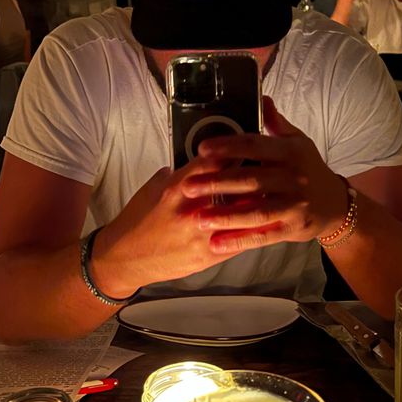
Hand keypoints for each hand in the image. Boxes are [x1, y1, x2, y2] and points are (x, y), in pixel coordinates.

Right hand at [90, 157, 256, 298]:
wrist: (126, 257)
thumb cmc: (138, 221)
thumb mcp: (154, 186)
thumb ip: (180, 173)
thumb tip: (201, 161)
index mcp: (178, 187)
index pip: (215, 161)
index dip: (236, 151)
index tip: (250, 145)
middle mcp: (192, 209)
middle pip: (235, 185)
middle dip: (255, 174)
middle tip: (272, 165)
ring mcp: (202, 234)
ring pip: (243, 213)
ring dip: (261, 201)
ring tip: (276, 190)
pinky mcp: (208, 254)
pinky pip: (239, 239)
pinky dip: (255, 228)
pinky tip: (268, 219)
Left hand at [178, 97, 348, 255]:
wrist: (335, 204)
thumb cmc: (309, 169)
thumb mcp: (297, 141)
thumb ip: (276, 123)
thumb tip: (262, 99)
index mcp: (291, 152)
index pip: (256, 145)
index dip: (229, 147)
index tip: (203, 149)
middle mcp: (295, 177)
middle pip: (251, 180)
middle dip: (218, 183)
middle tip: (189, 186)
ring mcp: (295, 205)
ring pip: (256, 211)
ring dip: (226, 215)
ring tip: (198, 217)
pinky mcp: (293, 228)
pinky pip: (263, 235)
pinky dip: (239, 240)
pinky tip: (216, 242)